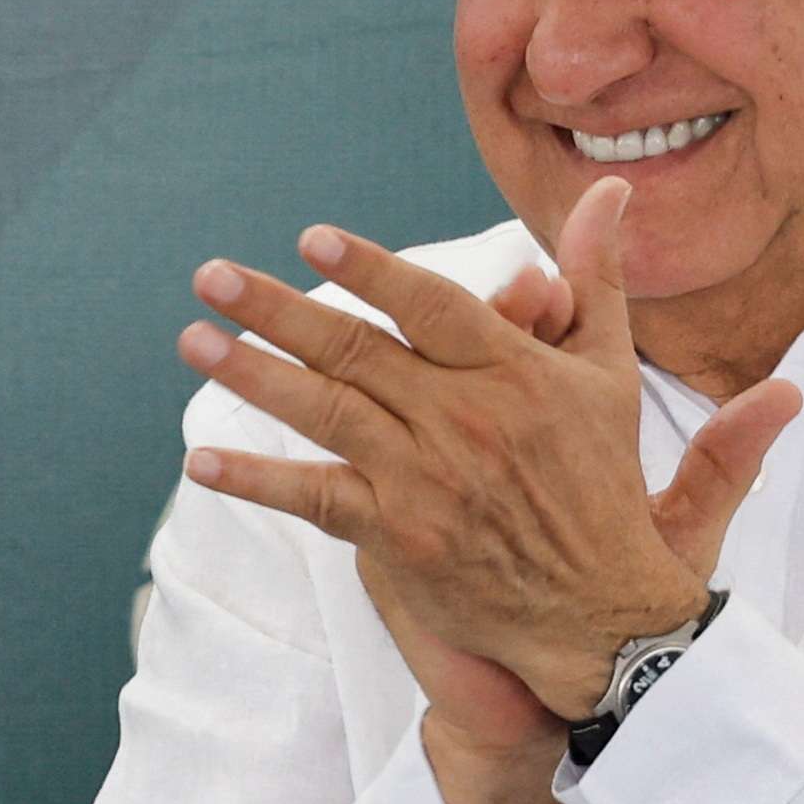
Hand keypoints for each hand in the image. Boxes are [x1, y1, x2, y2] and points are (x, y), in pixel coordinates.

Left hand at [177, 177, 801, 720]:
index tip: (312, 239)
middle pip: (356, 352)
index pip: (430, 306)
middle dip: (275, 311)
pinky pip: (316, 498)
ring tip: (193, 341)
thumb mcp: (610, 372)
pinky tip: (201, 463)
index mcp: (515, 373)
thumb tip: (606, 190)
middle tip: (212, 275)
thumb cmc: (603, 482)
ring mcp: (425, 480)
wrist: (602, 613)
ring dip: (253, 376)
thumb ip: (596, 279)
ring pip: (326, 413)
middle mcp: (465, 421)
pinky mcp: (399, 537)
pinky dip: (257, 481)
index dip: (370, 270)